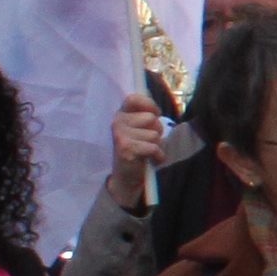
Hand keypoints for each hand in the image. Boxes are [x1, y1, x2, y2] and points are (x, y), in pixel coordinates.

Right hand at [108, 95, 165, 209]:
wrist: (127, 177)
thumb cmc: (138, 150)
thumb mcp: (140, 130)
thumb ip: (146, 117)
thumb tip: (156, 110)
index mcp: (121, 115)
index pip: (133, 98)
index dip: (149, 104)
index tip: (156, 113)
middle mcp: (117, 122)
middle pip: (151, 118)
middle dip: (156, 131)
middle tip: (147, 142)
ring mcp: (120, 135)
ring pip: (154, 134)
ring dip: (156, 145)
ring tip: (146, 152)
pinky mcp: (126, 148)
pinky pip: (154, 148)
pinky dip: (158, 156)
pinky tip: (151, 160)